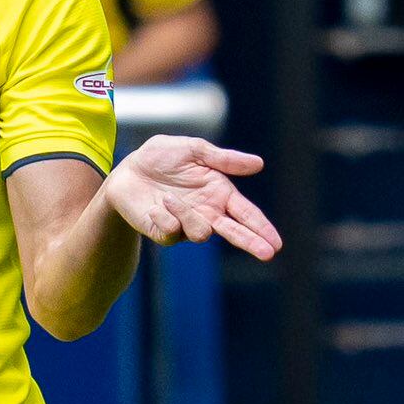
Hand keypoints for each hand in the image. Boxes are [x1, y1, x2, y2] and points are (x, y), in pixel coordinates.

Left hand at [103, 134, 281, 259]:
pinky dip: (165, 215)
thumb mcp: (193, 150)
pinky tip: (155, 204)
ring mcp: (186, 225)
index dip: (261, 227)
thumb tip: (259, 164)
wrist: (127, 170)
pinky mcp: (164, 233)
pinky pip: (172, 231)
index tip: (276, 243)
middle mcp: (207, 213)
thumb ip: (224, 159)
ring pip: (200, 232)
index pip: (246, 214)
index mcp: (219, 194)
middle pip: (234, 233)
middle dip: (251, 242)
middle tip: (268, 253)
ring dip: (186, 214)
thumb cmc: (161, 158)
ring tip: (167, 196)